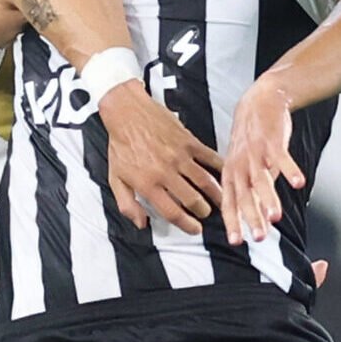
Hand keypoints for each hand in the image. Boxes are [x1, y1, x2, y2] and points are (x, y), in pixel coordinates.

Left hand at [95, 84, 220, 233]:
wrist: (127, 113)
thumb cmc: (121, 144)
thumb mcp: (115, 178)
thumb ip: (127, 204)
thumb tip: (141, 223)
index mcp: (148, 183)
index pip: (172, 212)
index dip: (186, 225)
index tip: (194, 229)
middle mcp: (165, 172)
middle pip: (193, 200)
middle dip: (203, 211)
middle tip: (205, 213)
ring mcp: (179, 156)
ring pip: (205, 182)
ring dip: (216, 194)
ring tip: (220, 200)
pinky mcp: (188, 142)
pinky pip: (210, 158)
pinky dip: (220, 168)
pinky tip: (225, 175)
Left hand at [224, 80, 306, 244]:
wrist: (260, 102)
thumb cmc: (253, 141)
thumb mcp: (244, 167)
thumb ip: (249, 192)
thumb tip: (256, 220)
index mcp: (231, 175)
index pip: (230, 203)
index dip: (233, 222)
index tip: (237, 242)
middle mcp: (240, 166)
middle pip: (245, 196)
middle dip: (251, 218)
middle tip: (258, 238)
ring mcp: (255, 153)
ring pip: (261, 179)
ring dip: (269, 198)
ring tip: (276, 217)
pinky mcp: (272, 141)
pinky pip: (281, 157)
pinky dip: (290, 170)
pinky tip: (299, 184)